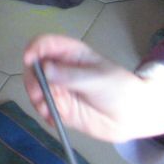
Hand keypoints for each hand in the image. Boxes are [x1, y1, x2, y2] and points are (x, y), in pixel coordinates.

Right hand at [23, 34, 163, 142]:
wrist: (133, 116)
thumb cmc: (120, 89)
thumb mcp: (97, 79)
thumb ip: (70, 75)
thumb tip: (43, 68)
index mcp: (70, 54)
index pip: (45, 44)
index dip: (34, 49)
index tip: (29, 60)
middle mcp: (59, 69)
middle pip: (33, 67)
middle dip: (32, 79)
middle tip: (38, 93)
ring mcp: (58, 88)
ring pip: (34, 88)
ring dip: (36, 98)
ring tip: (47, 109)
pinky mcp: (59, 107)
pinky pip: (42, 107)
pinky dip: (43, 112)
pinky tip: (53, 118)